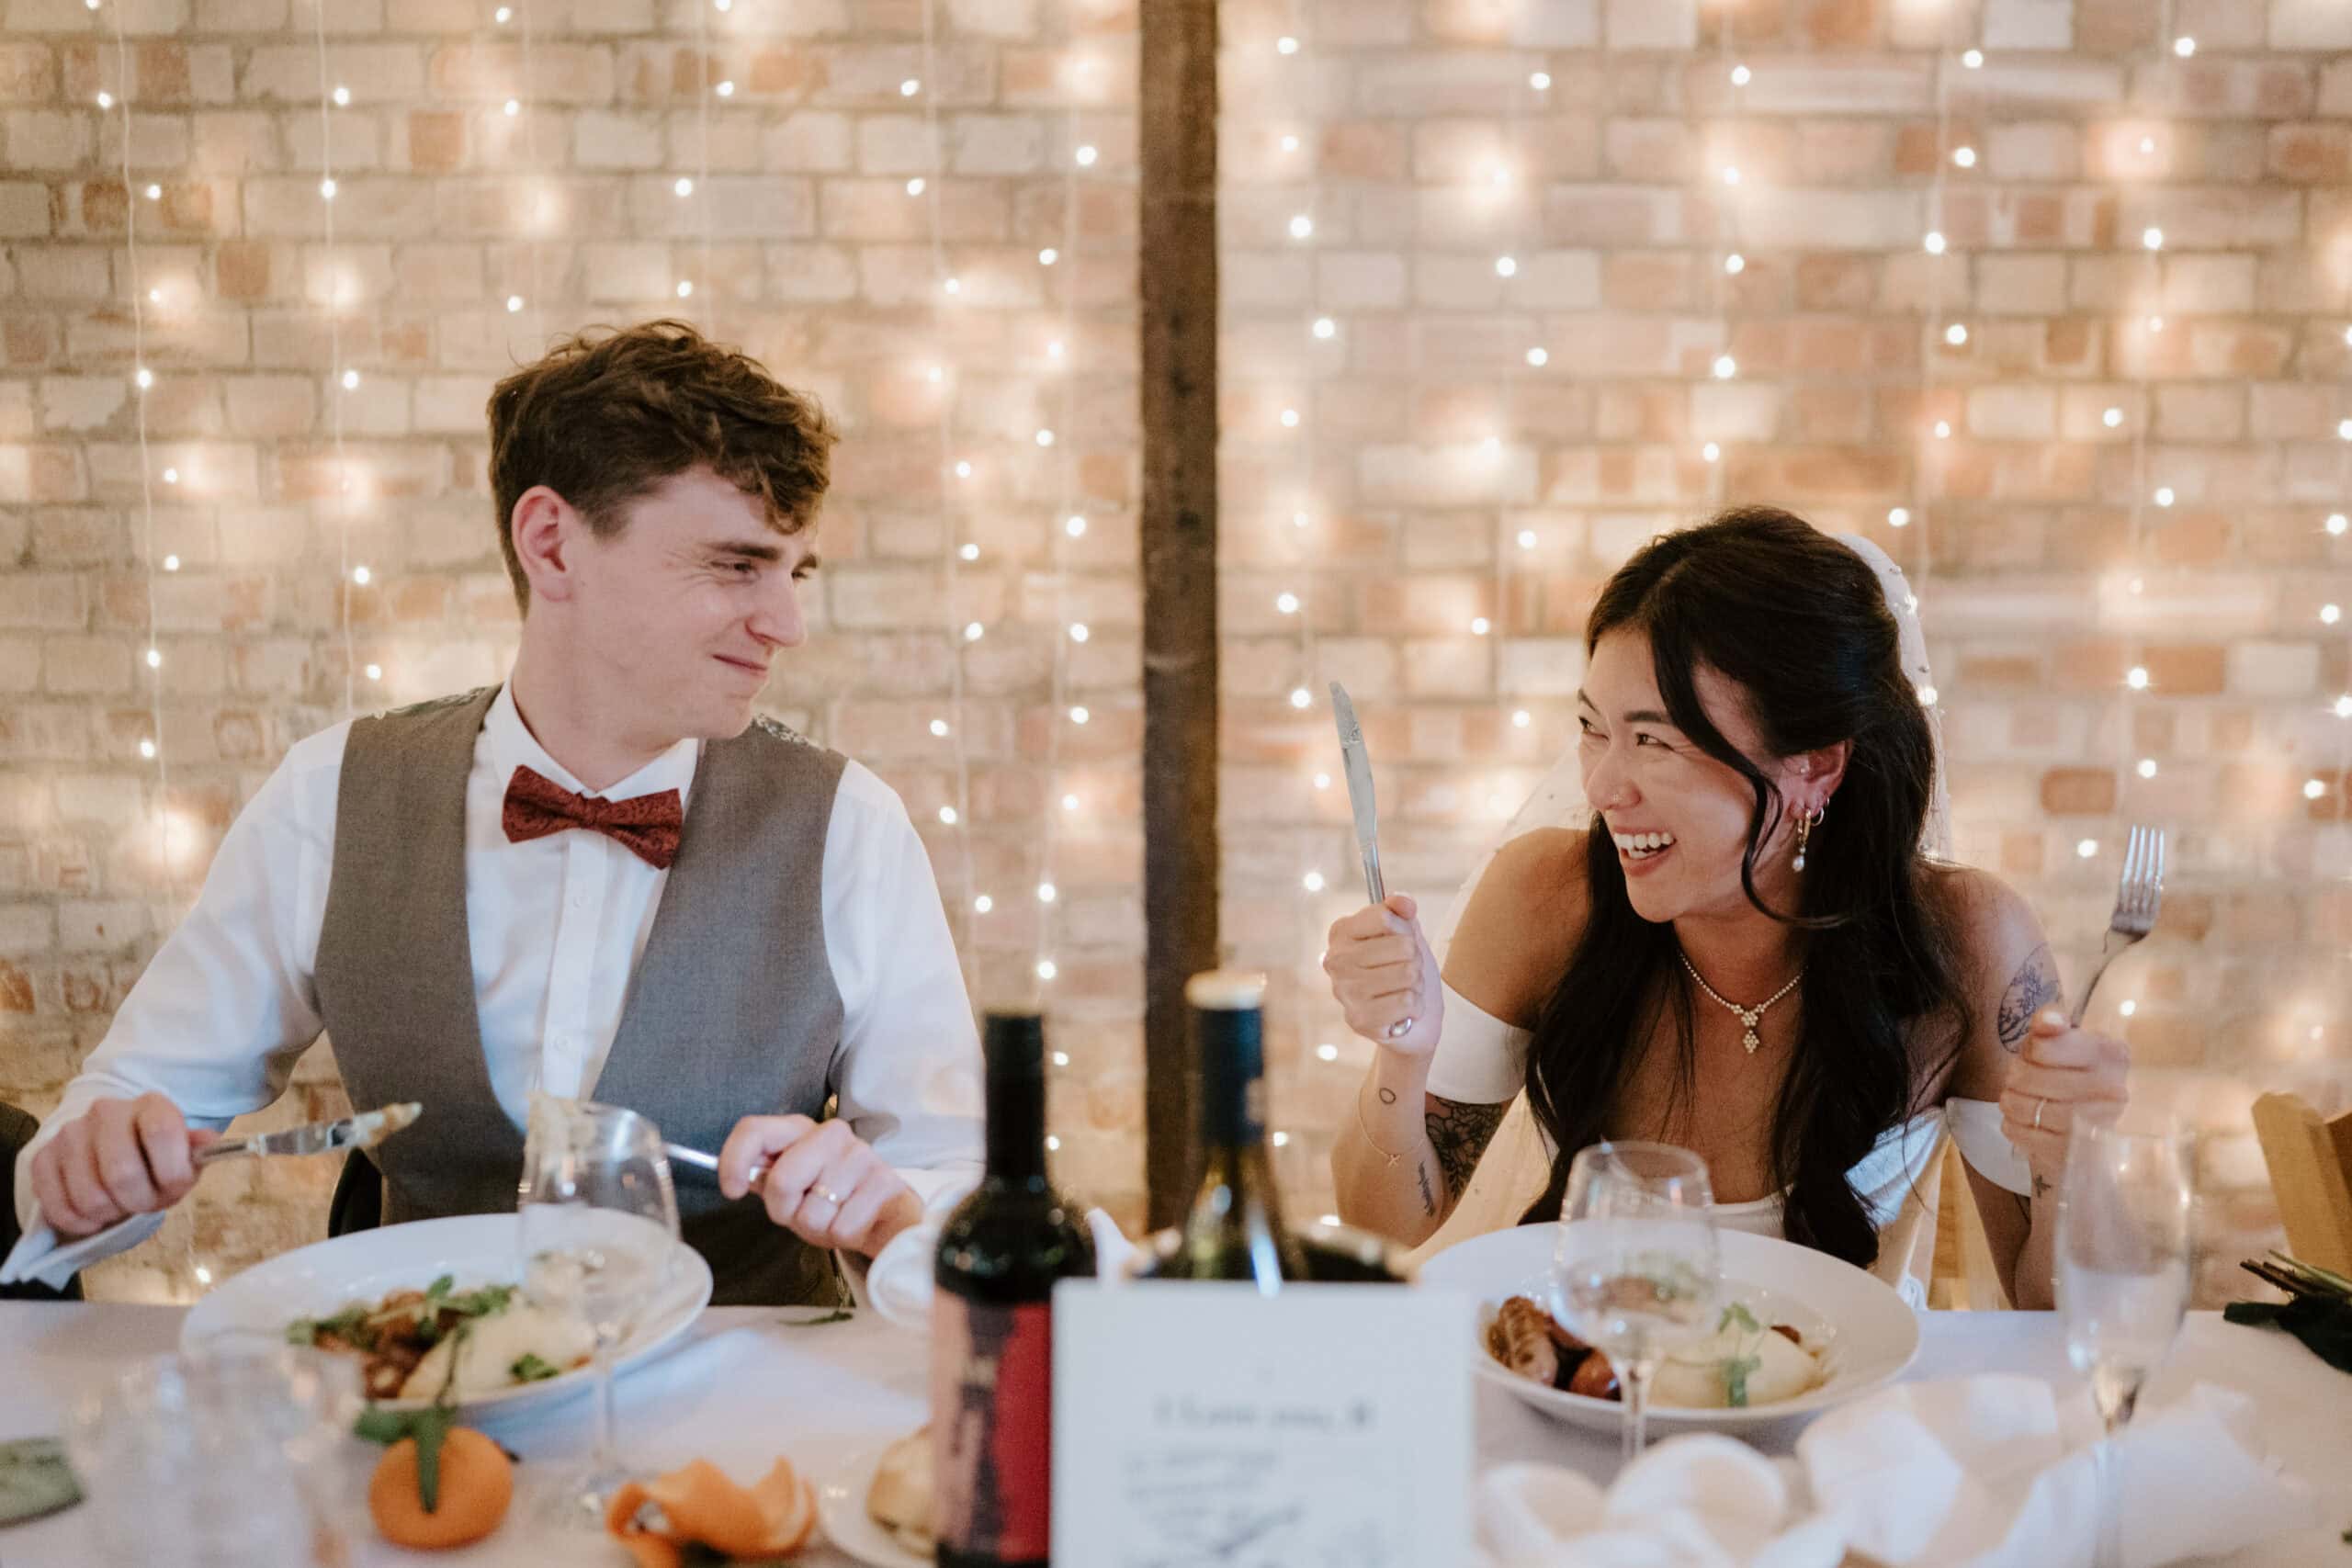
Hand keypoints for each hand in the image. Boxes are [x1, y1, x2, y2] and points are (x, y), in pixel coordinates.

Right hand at [28, 1093, 219, 1239]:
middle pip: (121, 1174)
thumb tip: (207, 1145)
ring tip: (118, 1204)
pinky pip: (58, 1207)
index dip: (172, 1173)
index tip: (174, 1186)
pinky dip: (80, 1223)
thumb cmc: (156, 1156)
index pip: (162, 1132)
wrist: (111, 1146)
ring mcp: (70, 1134)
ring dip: (109, 1214)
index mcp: (150, 1105)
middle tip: (144, 1203)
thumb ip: (197, 1153)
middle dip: (139, 1202)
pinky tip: (93, 1215)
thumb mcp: (184, 1154)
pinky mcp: (42, 1158)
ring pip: (89, 1197)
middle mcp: (106, 1112)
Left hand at [717, 1115, 922, 1258]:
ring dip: (817, 1228)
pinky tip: (854, 1222)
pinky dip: (842, 1236)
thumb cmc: (830, 1200)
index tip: (733, 1191)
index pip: (755, 1130)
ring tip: (832, 1217)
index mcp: (801, 1129)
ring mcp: (861, 1155)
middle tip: (801, 1212)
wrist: (886, 1215)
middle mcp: (832, 1134)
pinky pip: (842, 1227)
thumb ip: (764, 1176)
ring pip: (812, 1212)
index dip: (734, 1161)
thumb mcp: (793, 1187)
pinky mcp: (885, 1182)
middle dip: (783, 1210)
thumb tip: (733, 1177)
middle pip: (781, 1180)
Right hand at [1323, 893, 1442, 1056]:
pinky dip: (1415, 1008)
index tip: (1401, 942)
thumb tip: (1403, 901)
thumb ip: (1403, 911)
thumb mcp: (1408, 934)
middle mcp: (1335, 960)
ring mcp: (1344, 991)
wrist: (1414, 1021)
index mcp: (1342, 932)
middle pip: (1403, 946)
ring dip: (1417, 985)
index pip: (1385, 917)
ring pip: (1408, 974)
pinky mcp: (1358, 1020)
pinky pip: (1407, 1002)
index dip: (1405, 930)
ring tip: (1404, 990)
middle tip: (1406, 972)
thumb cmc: (1406, 972)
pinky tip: (1402, 1012)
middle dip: (1415, 960)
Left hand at [1999, 1009, 2129, 1191]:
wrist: (2087, 1133)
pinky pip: (2018, 1131)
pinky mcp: (2073, 1152)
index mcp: (2111, 1054)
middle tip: (2022, 1079)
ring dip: (2012, 1100)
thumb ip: (2051, 1023)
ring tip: (2022, 1098)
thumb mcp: (2062, 1042)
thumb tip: (2048, 1021)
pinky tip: (2026, 1120)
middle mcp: (2112, 1090)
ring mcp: (2094, 1126)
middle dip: (2016, 1076)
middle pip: (2029, 1077)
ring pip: (2022, 1106)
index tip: (2036, 1054)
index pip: (2045, 1047)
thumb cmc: (2069, 1075)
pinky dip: (2012, 1124)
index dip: (2029, 1050)